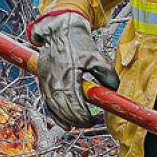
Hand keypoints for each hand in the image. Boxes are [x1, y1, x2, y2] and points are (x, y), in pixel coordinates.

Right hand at [30, 11, 118, 128]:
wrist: (59, 31)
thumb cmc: (78, 43)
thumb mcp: (97, 56)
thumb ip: (108, 74)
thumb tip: (114, 89)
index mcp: (68, 75)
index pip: (74, 103)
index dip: (83, 116)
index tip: (93, 120)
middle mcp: (54, 80)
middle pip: (62, 109)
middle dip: (75, 120)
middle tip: (88, 123)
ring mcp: (46, 81)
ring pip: (53, 108)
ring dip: (64, 120)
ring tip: (76, 125)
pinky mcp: (42, 81)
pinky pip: (47, 102)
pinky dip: (54, 114)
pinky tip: (63, 122)